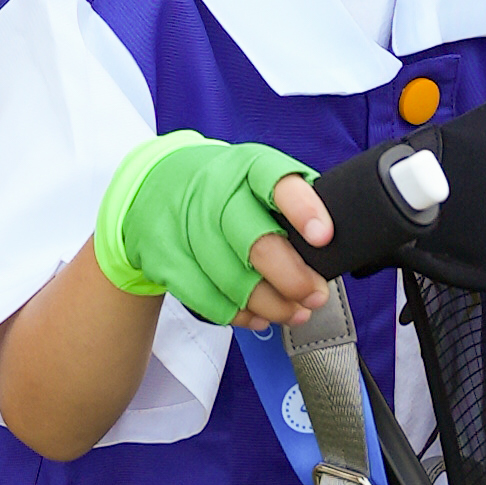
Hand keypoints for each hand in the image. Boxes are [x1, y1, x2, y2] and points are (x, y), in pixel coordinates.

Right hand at [94, 137, 337, 328]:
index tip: (323, 238)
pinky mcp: (167, 259)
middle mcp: (214, 194)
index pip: (277, 182)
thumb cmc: (223, 187)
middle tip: (315, 295)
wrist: (152, 187)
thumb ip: (291, 203)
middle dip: (293, 278)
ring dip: (271, 304)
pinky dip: (238, 315)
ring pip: (233, 280)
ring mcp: (187, 228)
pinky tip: (259, 318)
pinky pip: (207, 298)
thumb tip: (333, 249)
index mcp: (247, 167)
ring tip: (295, 313)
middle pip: (256, 243)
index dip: (303, 210)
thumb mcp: (254, 175)